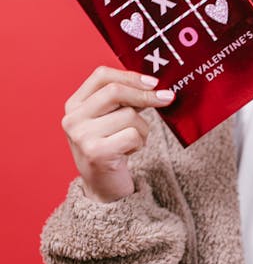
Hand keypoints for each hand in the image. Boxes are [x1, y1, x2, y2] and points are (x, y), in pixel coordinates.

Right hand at [61, 66, 174, 202]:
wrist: (103, 187)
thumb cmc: (111, 149)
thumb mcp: (110, 120)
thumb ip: (123, 100)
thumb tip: (154, 85)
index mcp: (74, 105)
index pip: (101, 76)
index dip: (130, 76)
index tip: (153, 82)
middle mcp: (73, 119)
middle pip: (115, 91)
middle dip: (145, 95)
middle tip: (167, 98)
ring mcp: (82, 136)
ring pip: (129, 116)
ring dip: (142, 129)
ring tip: (133, 141)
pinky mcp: (97, 153)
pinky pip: (133, 135)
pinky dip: (140, 143)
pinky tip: (130, 151)